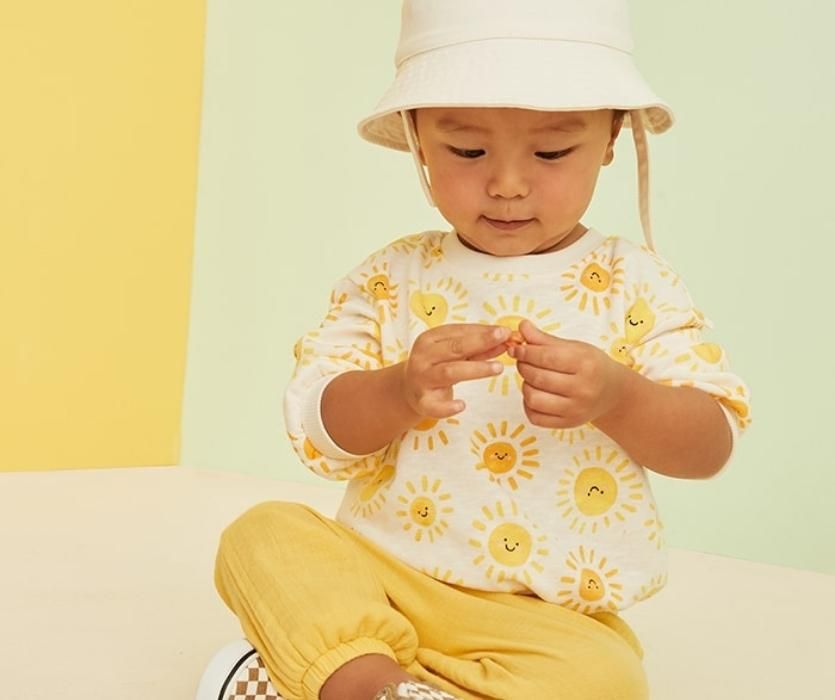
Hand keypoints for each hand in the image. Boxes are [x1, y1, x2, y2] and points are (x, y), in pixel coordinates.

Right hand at [402, 324, 509, 418]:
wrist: (408, 389)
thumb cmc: (436, 365)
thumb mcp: (453, 353)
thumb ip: (478, 347)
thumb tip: (505, 338)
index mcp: (429, 339)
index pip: (458, 332)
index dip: (482, 331)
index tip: (504, 331)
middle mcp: (423, 357)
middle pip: (454, 349)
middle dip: (480, 343)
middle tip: (504, 340)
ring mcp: (421, 379)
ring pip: (449, 372)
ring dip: (475, 369)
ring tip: (498, 368)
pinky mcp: (422, 402)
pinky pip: (434, 406)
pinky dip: (448, 407)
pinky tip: (462, 405)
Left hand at [508, 320, 626, 428]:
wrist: (613, 393)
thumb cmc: (592, 366)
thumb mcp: (574, 347)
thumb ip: (545, 339)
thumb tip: (522, 327)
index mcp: (586, 364)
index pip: (546, 357)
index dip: (525, 351)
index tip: (515, 348)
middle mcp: (582, 389)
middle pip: (538, 377)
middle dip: (523, 366)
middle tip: (522, 360)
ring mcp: (575, 410)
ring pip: (533, 399)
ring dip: (525, 385)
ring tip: (531, 378)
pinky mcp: (567, 423)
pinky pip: (534, 417)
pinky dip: (528, 404)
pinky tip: (535, 393)